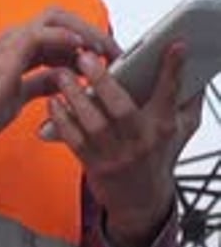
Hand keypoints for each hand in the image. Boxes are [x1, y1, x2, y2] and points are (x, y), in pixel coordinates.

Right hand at [0, 7, 117, 150]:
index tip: (105, 58)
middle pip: (60, 16)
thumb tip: (63, 80)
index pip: (58, 31)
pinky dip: (64, 38)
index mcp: (18, 46)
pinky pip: (42, 33)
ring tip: (105, 49)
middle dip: (89, 29)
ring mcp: (11, 40)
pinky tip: (82, 50)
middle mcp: (16, 37)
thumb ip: (40, 84)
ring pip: (55, 18)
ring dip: (84, 31)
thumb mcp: (19, 96)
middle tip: (112, 51)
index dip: (84, 41)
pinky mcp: (9, 52)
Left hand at [42, 44, 202, 246]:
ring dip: (75, 96)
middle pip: (121, 109)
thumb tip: (193, 69)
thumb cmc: (157, 155)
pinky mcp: (93, 163)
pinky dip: (61, 120)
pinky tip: (54, 100)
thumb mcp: (179, 129)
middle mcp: (139, 141)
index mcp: (161, 127)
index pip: (170, 94)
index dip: (172, 70)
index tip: (173, 46)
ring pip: (93, 124)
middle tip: (86, 57)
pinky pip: (73, 140)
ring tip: (63, 73)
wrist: (141, 201)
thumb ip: (186, 100)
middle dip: (102, 81)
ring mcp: (115, 154)